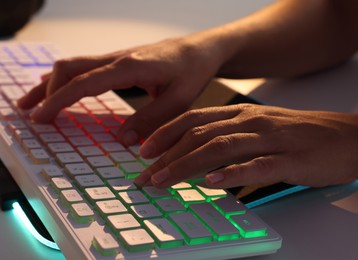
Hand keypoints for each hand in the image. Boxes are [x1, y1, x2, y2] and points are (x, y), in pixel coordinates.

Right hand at [17, 36, 224, 145]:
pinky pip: (85, 67)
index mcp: (129, 67)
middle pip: (68, 68)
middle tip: (29, 114)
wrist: (200, 49)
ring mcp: (116, 57)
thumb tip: (121, 140)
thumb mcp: (179, 101)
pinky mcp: (118, 61)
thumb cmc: (192, 72)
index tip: (40, 118)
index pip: (83, 83)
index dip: (58, 100)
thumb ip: (150, 120)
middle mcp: (117, 58)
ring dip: (50, 84)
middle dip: (45, 91)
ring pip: (73, 65)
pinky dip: (66, 80)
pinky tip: (57, 89)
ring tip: (31, 102)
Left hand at [134, 104, 357, 188]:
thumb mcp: (258, 129)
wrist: (347, 136)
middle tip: (144, 175)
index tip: (143, 150)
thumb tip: (195, 156)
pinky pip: (257, 165)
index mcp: (241, 115)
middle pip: (200, 135)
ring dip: (187, 165)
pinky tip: (212, 182)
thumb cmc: (298, 134)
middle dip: (167, 155)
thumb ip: (228, 138)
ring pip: (221, 148)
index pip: (194, 119)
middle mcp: (251, 122)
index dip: (165, 133)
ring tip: (163, 180)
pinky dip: (232, 174)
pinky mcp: (291, 159)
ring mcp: (270, 139)